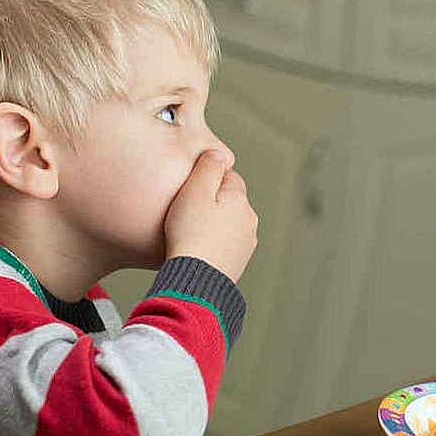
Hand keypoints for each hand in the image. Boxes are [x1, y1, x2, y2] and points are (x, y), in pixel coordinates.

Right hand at [164, 149, 258, 281]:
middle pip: (229, 201)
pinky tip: (196, 250)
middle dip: (211, 203)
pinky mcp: (237, 263)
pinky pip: (224, 245)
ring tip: (189, 234)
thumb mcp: (195, 192)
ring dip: (213, 225)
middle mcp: (249, 221)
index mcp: (240, 200)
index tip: (190, 189)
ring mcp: (245, 244)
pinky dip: (213, 245)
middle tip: (186, 212)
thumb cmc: (191, 237)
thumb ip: (208, 168)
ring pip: (228, 224)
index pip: (229, 176)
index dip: (207, 180)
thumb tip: (219, 153)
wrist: (195, 282)